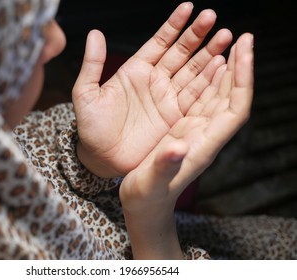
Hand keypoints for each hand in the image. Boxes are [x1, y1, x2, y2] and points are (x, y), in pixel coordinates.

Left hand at [73, 2, 249, 177]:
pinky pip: (195, 95)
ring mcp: (166, 98)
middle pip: (181, 53)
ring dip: (208, 54)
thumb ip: (92, 65)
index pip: (159, 42)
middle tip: (212, 16)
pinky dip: (208, 81)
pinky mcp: (175, 116)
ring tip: (225, 36)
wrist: (100, 158)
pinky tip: (221, 65)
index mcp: (135, 71)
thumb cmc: (90, 126)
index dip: (173, 25)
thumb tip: (94, 33)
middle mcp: (154, 81)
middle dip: (197, 35)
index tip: (188, 7)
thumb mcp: (86, 94)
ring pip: (192, 71)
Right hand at [119, 31, 252, 256]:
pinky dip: (208, 82)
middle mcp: (204, 135)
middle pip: (231, 98)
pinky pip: (201, 101)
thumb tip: (177, 147)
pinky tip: (208, 69)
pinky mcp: (183, 130)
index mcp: (202, 145)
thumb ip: (165, 166)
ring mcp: (195, 132)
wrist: (145, 206)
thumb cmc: (147, 197)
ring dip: (227, 72)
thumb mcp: (151, 183)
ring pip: (218, 97)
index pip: (234, 109)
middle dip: (240, 68)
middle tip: (243, 39)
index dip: (242, 81)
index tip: (244, 52)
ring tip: (230, 46)